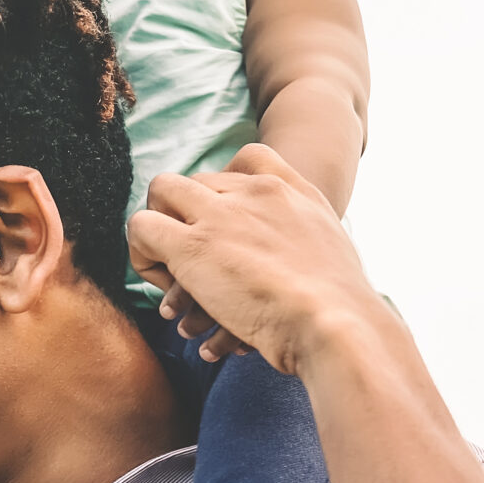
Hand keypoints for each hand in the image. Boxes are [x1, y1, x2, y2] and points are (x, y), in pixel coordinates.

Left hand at [125, 144, 379, 376]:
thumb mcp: (333, 252)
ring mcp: (220, 216)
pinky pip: (141, 229)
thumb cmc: (342, 305)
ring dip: (158, 234)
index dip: (227, 190)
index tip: (225, 224)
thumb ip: (307, 238)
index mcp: (291, 189)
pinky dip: (142, 257)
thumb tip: (289, 259)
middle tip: (191, 262)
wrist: (336, 323)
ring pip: (160, 192)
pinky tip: (167, 302)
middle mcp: (252, 192)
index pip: (248, 159)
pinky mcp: (191, 246)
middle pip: (197, 180)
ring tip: (171, 281)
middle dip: (186, 217)